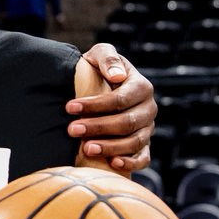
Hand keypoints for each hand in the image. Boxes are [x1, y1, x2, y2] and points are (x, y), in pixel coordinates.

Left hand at [67, 43, 155, 170]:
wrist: (101, 85)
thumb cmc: (98, 69)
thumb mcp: (100, 54)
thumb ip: (108, 58)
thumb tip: (117, 76)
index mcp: (141, 87)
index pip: (120, 99)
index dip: (95, 104)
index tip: (69, 107)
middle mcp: (148, 109)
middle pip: (127, 122)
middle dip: (98, 127)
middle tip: (72, 130)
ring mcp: (148, 128)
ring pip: (134, 142)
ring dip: (110, 147)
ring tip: (86, 148)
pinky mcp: (144, 145)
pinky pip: (143, 157)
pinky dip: (131, 162)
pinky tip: (113, 163)